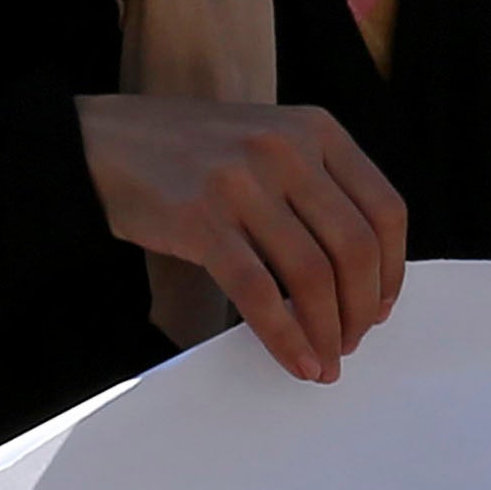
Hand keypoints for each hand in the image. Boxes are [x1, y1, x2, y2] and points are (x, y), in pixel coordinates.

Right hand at [74, 95, 408, 384]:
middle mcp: (285, 148)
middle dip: (361, 310)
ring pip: (312, 275)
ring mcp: (242, 182)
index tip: (382, 307)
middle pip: (355, 248)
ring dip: (327, 331)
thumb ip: (314, 184)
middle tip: (350, 342)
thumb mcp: (264, 142)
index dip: (392, 271)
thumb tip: (362, 272)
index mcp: (313, 128)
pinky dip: (285, 338)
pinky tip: (295, 361)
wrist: (98, 143)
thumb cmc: (186, 153)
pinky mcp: (201, 218)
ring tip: (324, 359)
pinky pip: (259, 293)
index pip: (385, 209)